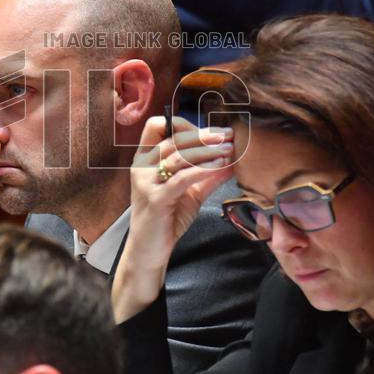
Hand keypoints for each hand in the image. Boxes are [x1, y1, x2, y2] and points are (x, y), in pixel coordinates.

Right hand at [112, 117, 233, 322]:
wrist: (149, 250)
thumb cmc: (166, 218)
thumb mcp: (190, 192)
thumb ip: (207, 175)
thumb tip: (232, 159)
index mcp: (144, 158)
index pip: (157, 126)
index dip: (184, 123)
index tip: (211, 130)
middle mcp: (141, 166)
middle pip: (173, 139)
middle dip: (204, 135)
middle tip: (228, 135)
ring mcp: (145, 182)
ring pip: (179, 156)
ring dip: (207, 150)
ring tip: (229, 149)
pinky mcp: (155, 199)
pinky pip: (182, 178)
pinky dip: (203, 169)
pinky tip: (220, 166)